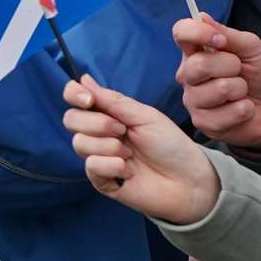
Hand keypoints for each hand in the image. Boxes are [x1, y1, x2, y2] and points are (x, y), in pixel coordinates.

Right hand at [62, 73, 220, 224]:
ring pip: (79, 143)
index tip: (88, 100)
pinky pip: (91, 166)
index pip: (74, 98)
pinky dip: (112, 166)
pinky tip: (129, 171)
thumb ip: (113, 100)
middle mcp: (98, 134)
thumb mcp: (145, 116)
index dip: (73, 95)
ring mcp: (98, 157)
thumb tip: (83, 78)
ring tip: (130, 155)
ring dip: (109, 146)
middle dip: (97, 123)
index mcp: (108, 114)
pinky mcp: (101, 181)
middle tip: (123, 130)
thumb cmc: (171, 145)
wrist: (189, 181)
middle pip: (71, 120)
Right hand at [173, 14, 260, 148]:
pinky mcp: (202, 123)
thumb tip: (202, 16)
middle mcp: (187, 75)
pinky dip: (244, 110)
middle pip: (199, 64)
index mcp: (196, 52)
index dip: (198, 33)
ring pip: (217, 90)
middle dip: (232, 67)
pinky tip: (243, 110)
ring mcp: (192, 100)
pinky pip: (226, 114)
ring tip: (242, 94)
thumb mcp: (253, 49)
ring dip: (241, 91)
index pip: (181, 32)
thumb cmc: (260, 76)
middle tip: (240, 72)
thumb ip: (230, 35)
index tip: (221, 40)